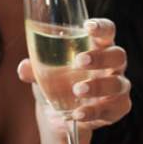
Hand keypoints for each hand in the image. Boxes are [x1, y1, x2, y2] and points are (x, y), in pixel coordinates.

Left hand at [18, 18, 130, 133]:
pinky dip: (94, 112)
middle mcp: (112, 66)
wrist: (58, 116)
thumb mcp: (42, 74)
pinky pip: (112, 110)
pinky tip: (77, 114)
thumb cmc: (56, 83)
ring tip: (77, 90)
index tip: (88, 26)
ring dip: (98, 86)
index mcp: (97, 48)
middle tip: (79, 61)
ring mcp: (117, 87)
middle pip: (117, 55)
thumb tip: (24, 67)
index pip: (106, 32)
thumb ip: (34, 69)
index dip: (101, 27)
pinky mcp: (116, 109)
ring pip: (118, 84)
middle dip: (100, 57)